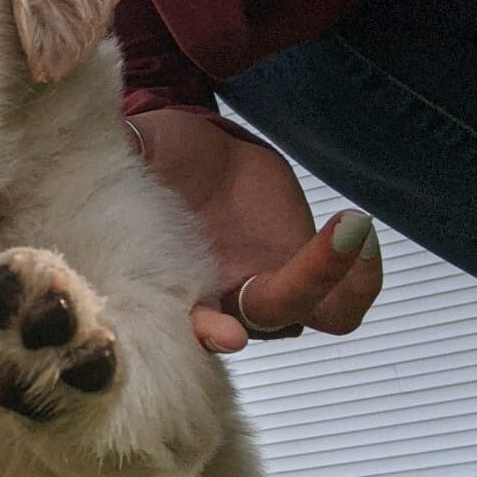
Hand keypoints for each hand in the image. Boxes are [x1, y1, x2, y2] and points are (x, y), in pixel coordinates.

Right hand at [128, 109, 382, 352]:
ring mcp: (261, 291)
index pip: (180, 326)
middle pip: (257, 322)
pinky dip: (359, 280)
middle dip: (298, 288)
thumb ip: (125, 155)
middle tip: (333, 237)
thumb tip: (117, 142)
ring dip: (335, 283)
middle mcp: (215, 300)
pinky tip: (357, 230)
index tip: (224, 331)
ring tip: (354, 229)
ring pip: (306, 314)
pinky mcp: (301, 274)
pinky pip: (339, 303)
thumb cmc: (162, 159)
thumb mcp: (140, 150)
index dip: (201, 333)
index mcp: (165, 283)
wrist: (203, 158)